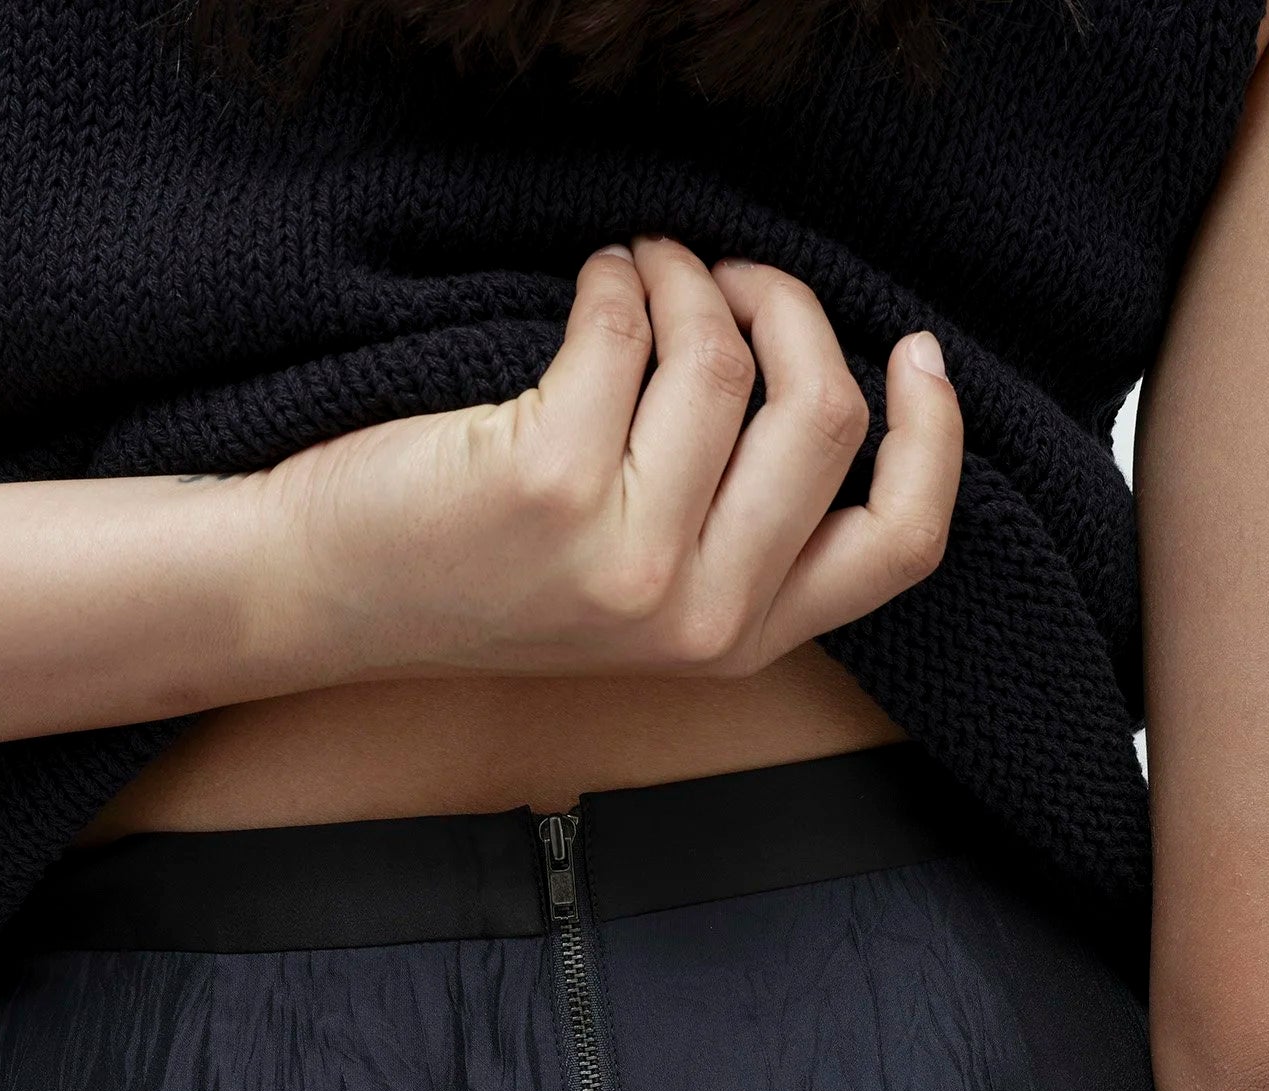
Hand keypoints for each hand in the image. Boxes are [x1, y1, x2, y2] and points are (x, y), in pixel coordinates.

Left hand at [244, 234, 961, 687]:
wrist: (336, 597)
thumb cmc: (485, 576)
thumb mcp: (643, 590)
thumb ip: (744, 526)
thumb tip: (833, 375)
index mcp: (740, 640)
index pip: (900, 543)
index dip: (932, 432)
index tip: (913, 350)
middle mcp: (696, 616)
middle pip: (825, 419)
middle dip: (785, 310)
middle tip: (723, 277)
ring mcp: (626, 557)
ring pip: (724, 357)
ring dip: (685, 276)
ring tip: (638, 273)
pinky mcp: (550, 484)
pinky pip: (625, 326)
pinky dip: (611, 278)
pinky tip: (587, 286)